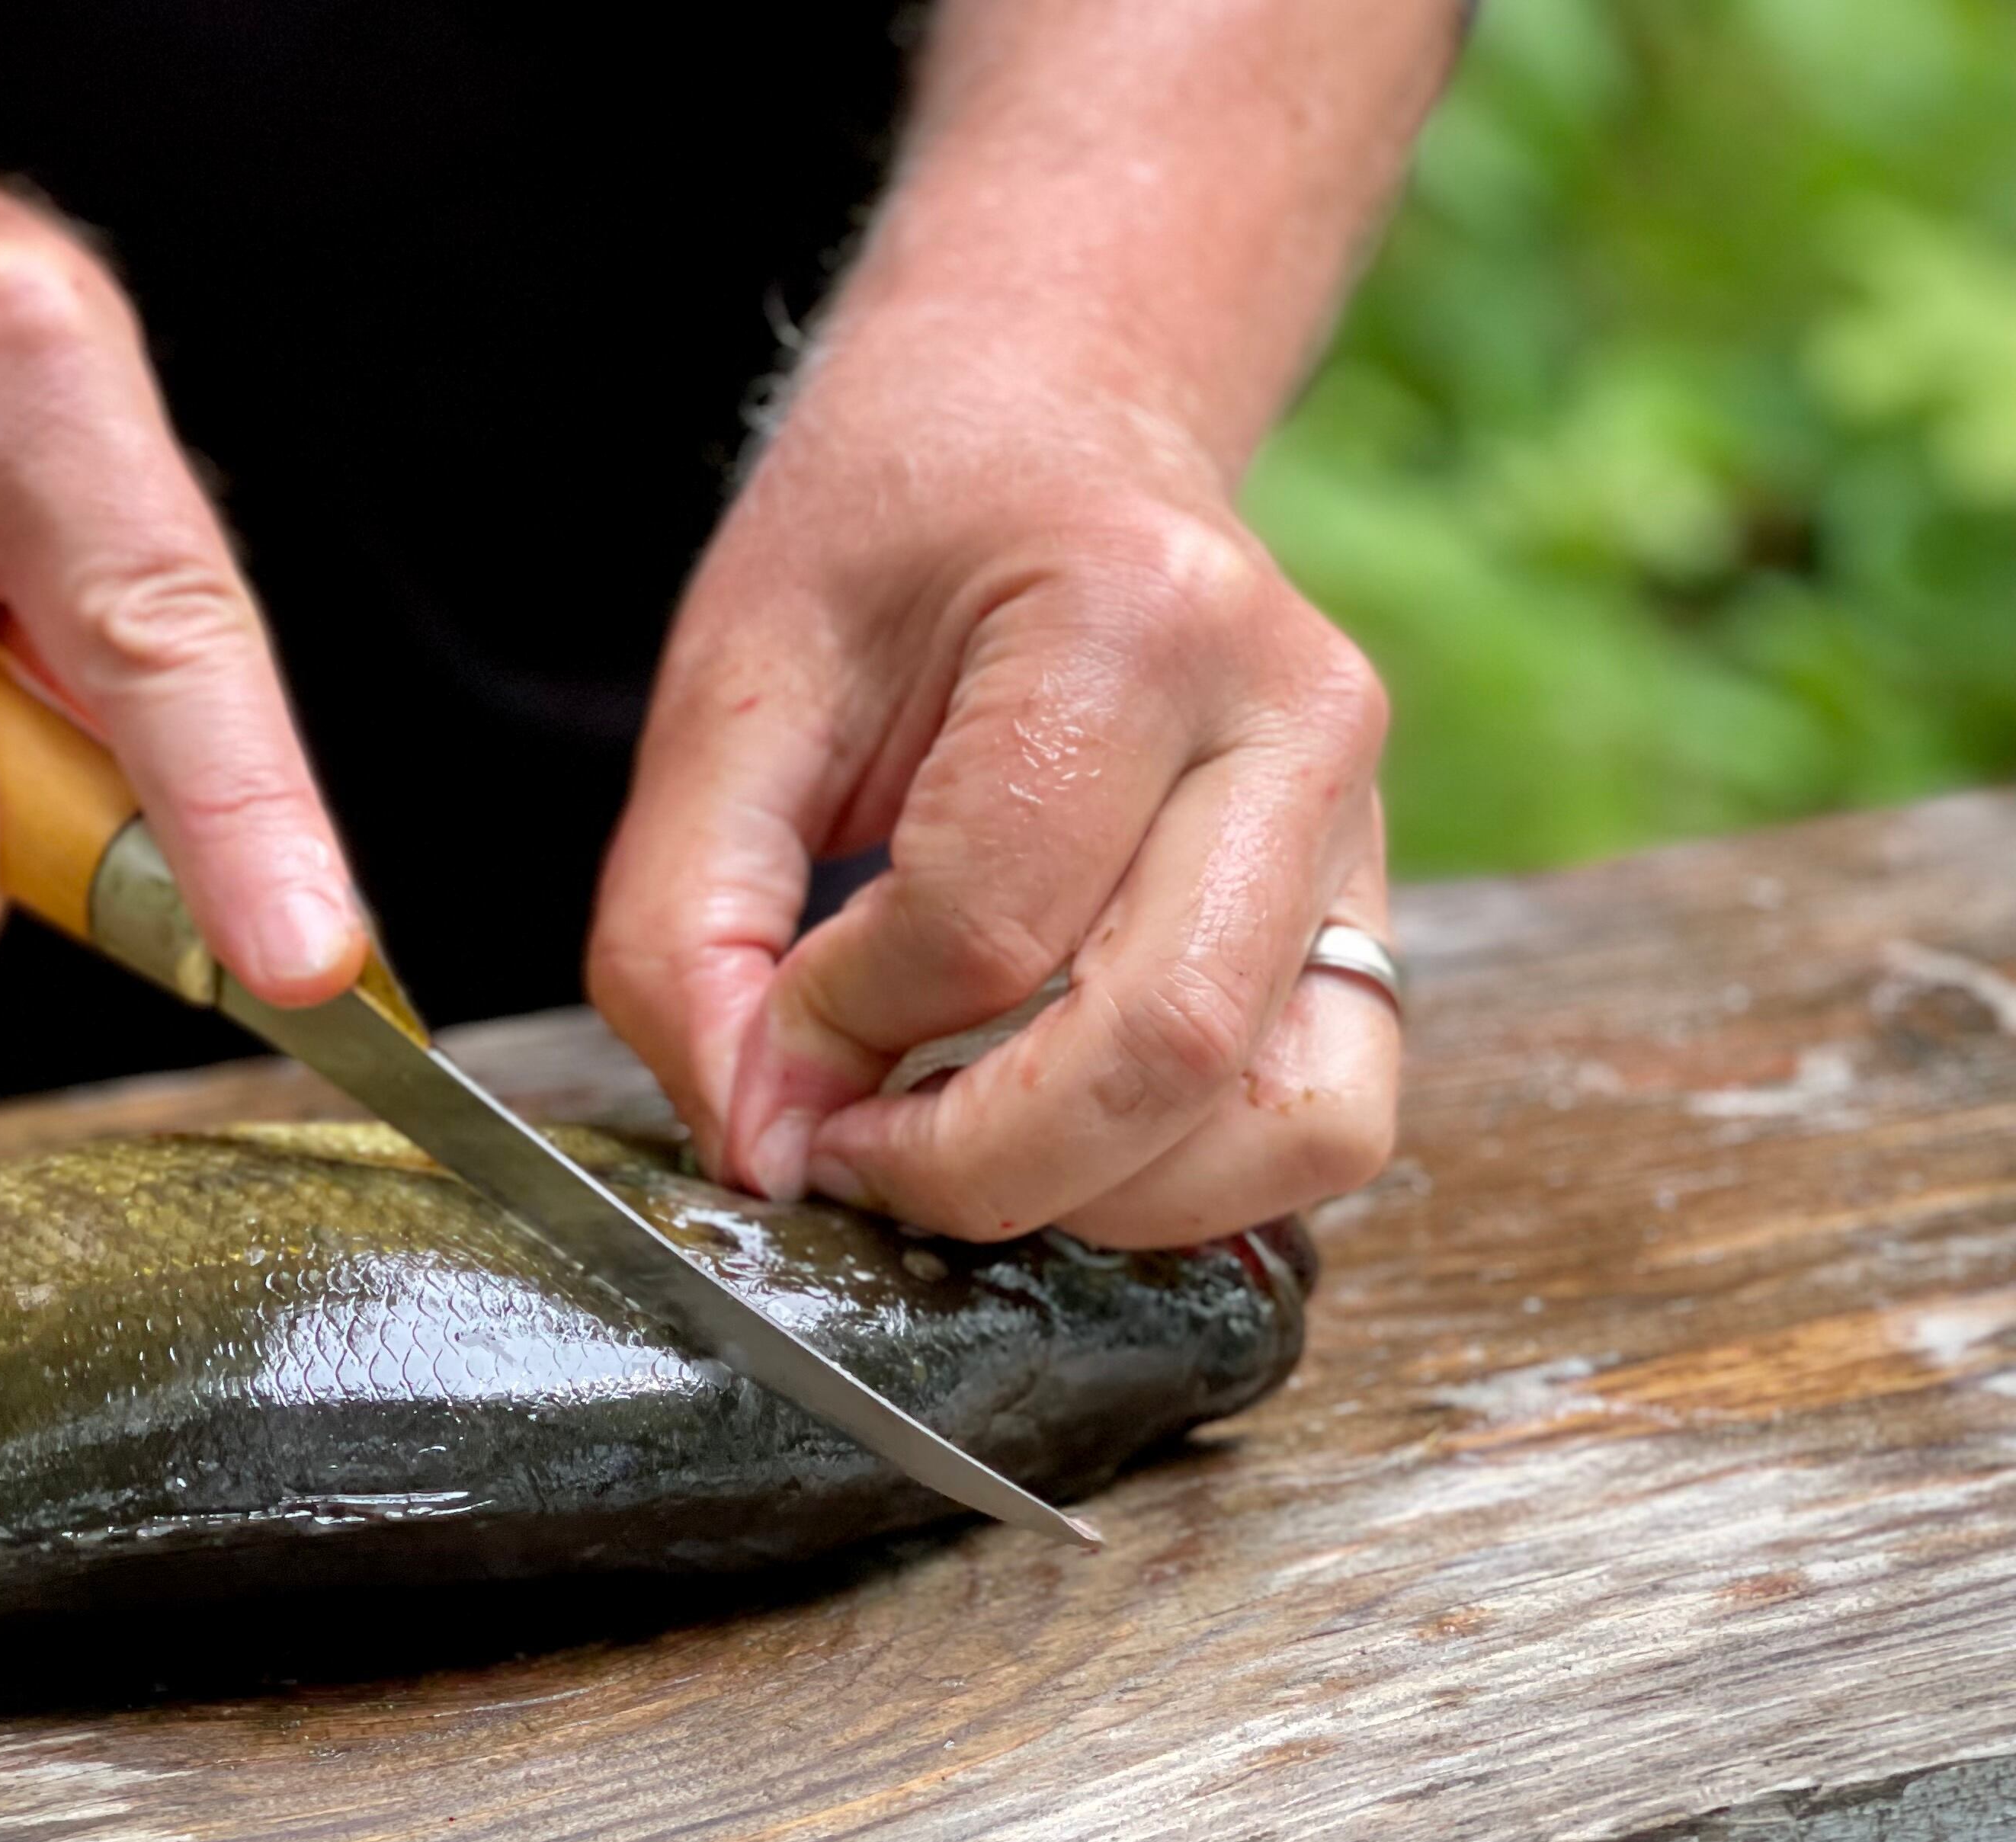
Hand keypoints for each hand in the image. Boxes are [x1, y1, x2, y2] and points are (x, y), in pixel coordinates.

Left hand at [588, 334, 1396, 1246]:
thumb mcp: (727, 698)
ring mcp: (1364, 822)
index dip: (841, 1030)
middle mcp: (1294, 717)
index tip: (765, 1034)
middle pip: (1164, 1046)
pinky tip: (1054, 1131)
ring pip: (1284, 1122)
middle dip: (969, 1166)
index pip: (986, 924)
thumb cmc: (884, 549)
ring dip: (1090, 1198)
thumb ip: (689, 932)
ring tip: (948, 1144)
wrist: (1047, 425)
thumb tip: (758, 1151)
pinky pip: (1325, 1121)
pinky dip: (1183, 1182)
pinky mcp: (1370, 912)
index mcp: (1134, 613)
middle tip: (843, 1154)